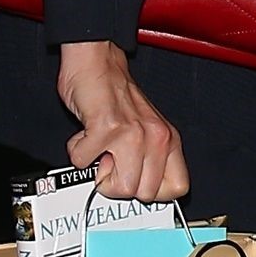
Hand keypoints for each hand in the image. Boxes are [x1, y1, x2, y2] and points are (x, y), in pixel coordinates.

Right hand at [56, 41, 188, 201]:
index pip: (177, 188)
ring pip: (119, 187)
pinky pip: (84, 163)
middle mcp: (156, 137)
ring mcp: (132, 134)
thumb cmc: (115, 95)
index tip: (136, 181)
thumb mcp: (146, 130)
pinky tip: (86, 134)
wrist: (96, 61)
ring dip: (99, 171)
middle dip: (120, 184)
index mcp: (168, 140)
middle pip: (143, 194)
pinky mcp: (105, 129)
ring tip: (100, 147)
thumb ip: (149, 160)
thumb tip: (142, 192)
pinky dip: (78, 151)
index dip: (152, 192)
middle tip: (112, 161)